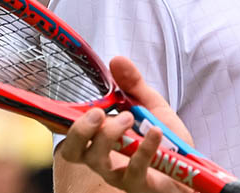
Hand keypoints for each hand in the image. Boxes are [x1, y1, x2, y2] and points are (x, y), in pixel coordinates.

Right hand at [57, 57, 192, 191]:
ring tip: (130, 117)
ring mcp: (118, 174)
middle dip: (78, 130)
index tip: (47, 103)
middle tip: (97, 113)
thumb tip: (116, 59)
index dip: (53, 119)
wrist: (192, 171)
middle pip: (71, 150)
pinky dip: (145, 147)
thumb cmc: (167, 144)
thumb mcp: (150, 107)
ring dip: (109, 135)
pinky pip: (134, 169)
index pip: (69, 132)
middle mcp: (102, 159)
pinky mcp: (138, 184)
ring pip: (96, 160)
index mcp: (100, 139)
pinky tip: (155, 132)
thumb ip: (133, 85)